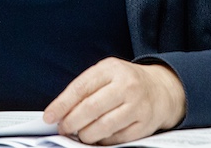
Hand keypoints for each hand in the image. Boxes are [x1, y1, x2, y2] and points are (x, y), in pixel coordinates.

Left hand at [42, 58, 186, 144]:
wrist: (161, 89)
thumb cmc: (125, 82)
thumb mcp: (106, 74)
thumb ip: (85, 89)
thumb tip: (59, 112)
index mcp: (112, 69)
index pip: (81, 88)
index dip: (62, 104)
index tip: (49, 116)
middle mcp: (126, 86)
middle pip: (91, 108)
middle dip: (71, 122)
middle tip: (63, 128)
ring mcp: (138, 106)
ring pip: (103, 126)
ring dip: (86, 135)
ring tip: (80, 134)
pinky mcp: (144, 125)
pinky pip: (117, 138)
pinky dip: (103, 141)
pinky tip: (98, 137)